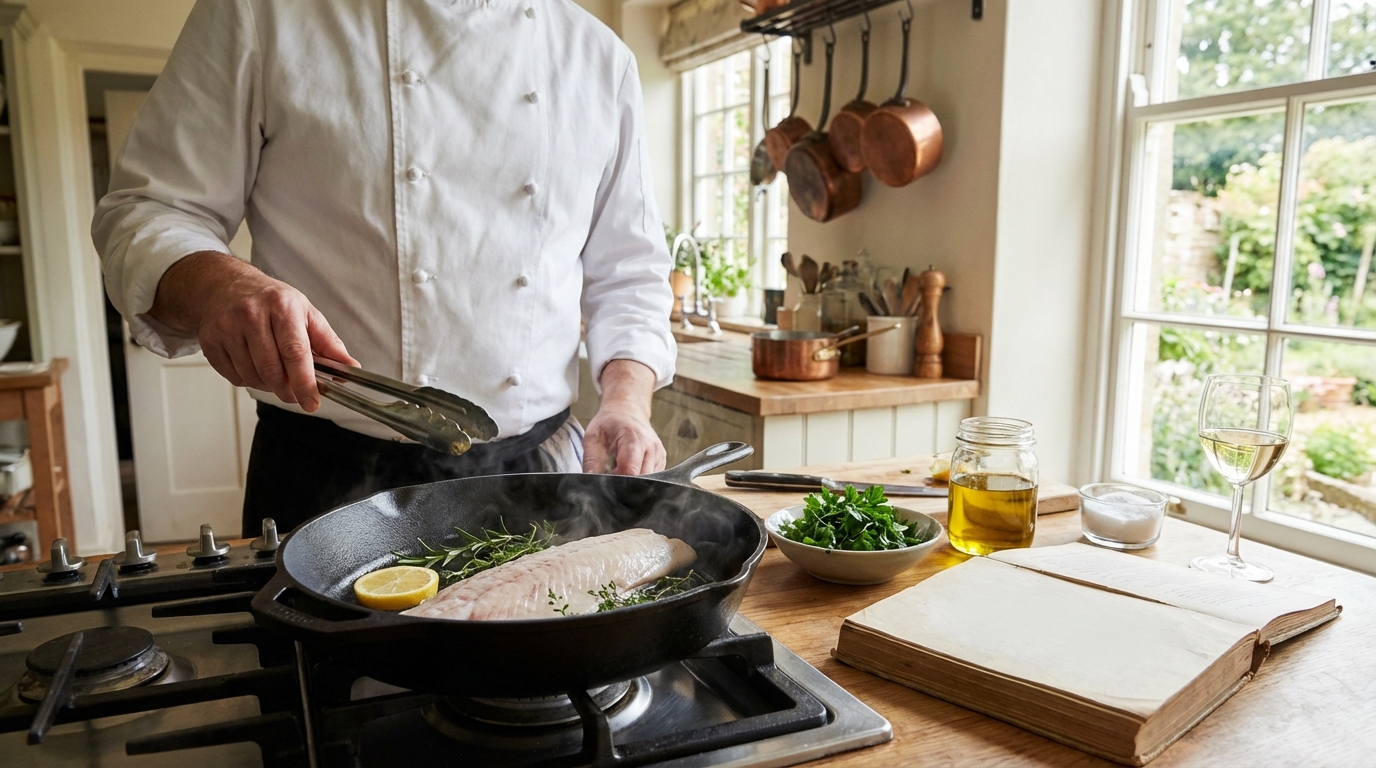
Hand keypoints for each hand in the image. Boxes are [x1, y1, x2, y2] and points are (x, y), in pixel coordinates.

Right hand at [149, 251, 357, 411]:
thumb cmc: (271, 302)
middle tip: (296, 392)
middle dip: (287, 390)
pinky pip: (234, 378)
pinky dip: (248, 379)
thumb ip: (329, 343)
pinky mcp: (210, 341)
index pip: (295, 352)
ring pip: (252, 377)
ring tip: (273, 369)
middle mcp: (251, 314)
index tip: (312, 403)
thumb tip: (350, 369)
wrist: (225, 285)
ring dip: (268, 385)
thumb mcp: (305, 313)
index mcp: (281, 306)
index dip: (305, 382)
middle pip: (272, 371)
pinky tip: (252, 363)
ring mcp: (227, 327)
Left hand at [582, 360, 664, 474]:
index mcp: (634, 439)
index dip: (617, 481)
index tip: (606, 482)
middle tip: (611, 478)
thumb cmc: (609, 423)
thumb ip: (591, 460)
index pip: (630, 471)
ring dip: (633, 483)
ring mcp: (659, 455)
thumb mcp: (592, 437)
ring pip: (648, 482)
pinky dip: (640, 480)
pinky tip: (630, 470)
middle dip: (625, 485)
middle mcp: (651, 448)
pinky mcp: (661, 461)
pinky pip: (652, 479)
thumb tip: (590, 481)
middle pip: (641, 480)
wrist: (627, 410)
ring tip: (620, 471)